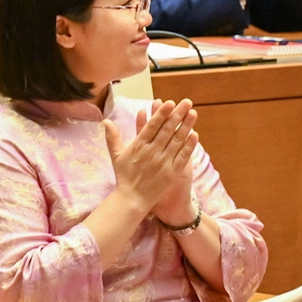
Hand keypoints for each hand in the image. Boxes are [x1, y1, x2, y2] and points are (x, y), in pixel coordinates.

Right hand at [104, 99, 197, 225]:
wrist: (132, 198)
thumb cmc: (124, 176)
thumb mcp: (116, 155)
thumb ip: (112, 137)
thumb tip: (106, 121)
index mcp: (138, 146)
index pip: (152, 126)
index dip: (161, 113)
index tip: (169, 103)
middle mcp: (152, 151)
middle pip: (167, 129)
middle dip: (178, 114)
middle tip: (187, 102)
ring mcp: (164, 161)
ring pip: (177, 140)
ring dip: (186, 125)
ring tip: (193, 113)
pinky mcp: (172, 172)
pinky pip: (183, 156)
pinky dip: (189, 145)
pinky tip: (195, 134)